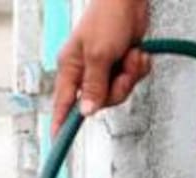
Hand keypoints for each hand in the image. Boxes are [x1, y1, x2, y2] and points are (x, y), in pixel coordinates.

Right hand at [51, 0, 150, 136]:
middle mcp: (86, 72)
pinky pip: (132, 80)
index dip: (60, 124)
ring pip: (119, 93)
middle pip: (100, 102)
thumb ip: (93, 85)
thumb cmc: (107, 16)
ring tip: (130, 56)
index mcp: (71, 68)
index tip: (57, 143)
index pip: (62, 104)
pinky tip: (136, 53)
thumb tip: (87, 112)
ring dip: (130, 76)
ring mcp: (105, 69)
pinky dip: (138, 68)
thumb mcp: (98, 54)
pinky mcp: (121, 65)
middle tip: (121, 71)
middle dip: (116, 88)